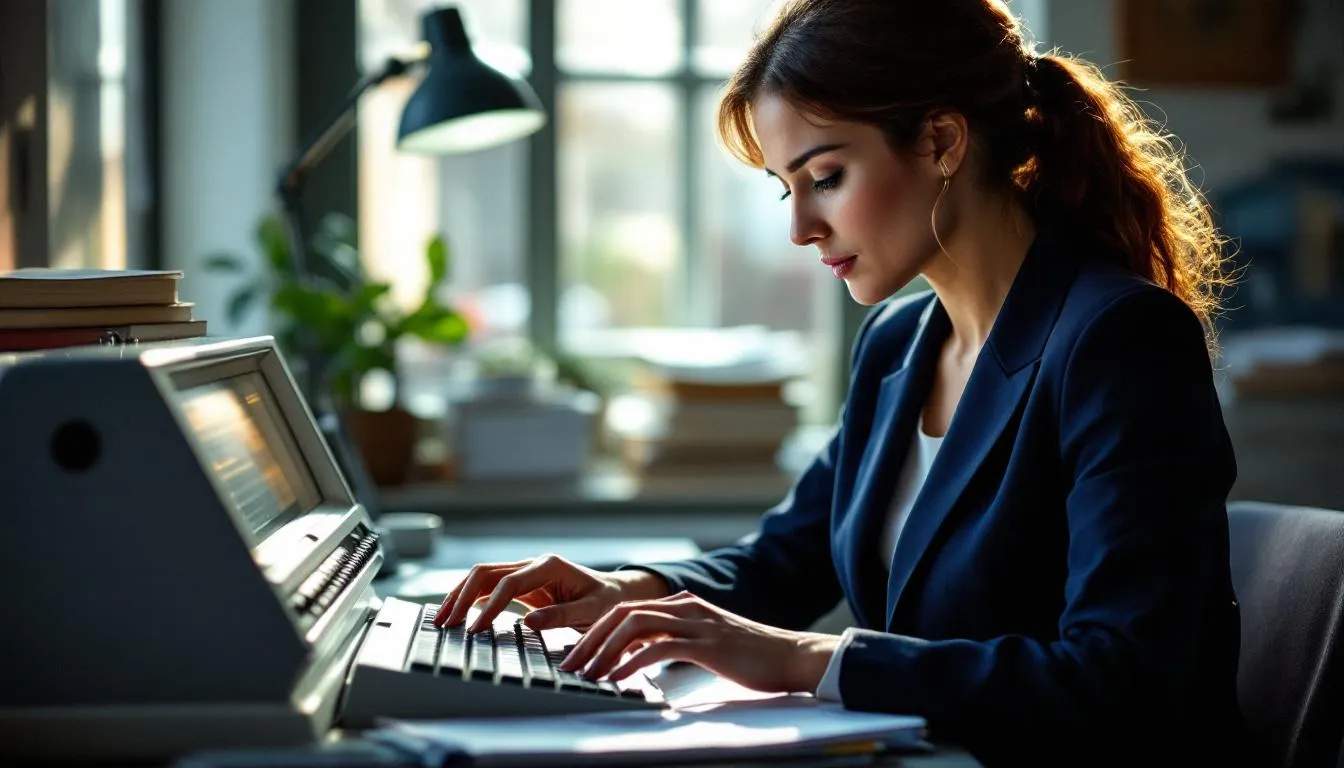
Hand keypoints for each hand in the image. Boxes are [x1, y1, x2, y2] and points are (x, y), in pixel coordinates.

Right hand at [433, 554, 669, 632]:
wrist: (615, 593)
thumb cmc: (607, 602)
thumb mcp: (592, 611)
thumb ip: (562, 616)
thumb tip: (528, 622)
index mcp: (549, 567)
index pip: (508, 584)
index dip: (489, 607)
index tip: (475, 629)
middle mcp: (533, 565)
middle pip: (486, 574)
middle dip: (461, 596)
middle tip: (444, 623)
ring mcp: (525, 573)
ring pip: (482, 578)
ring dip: (459, 596)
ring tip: (441, 619)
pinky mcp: (522, 585)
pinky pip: (489, 588)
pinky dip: (470, 599)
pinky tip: (457, 615)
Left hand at [558, 591, 840, 694]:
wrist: (792, 655)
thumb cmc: (752, 656)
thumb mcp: (707, 641)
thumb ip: (678, 639)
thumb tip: (644, 654)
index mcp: (683, 605)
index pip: (627, 609)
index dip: (597, 630)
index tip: (577, 653)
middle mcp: (685, 607)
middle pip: (623, 613)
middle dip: (590, 638)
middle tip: (570, 664)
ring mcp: (695, 622)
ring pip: (635, 625)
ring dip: (605, 650)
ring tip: (588, 673)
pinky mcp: (706, 642)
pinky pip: (659, 647)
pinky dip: (632, 662)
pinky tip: (619, 678)